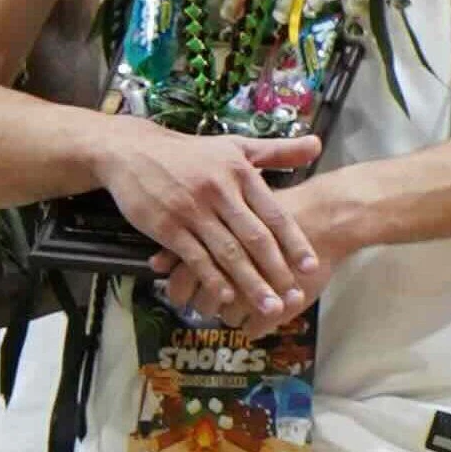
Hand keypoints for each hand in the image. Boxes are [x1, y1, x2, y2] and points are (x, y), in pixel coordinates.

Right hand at [91, 117, 322, 325]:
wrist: (133, 151)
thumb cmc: (190, 153)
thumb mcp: (235, 145)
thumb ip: (277, 151)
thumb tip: (317, 146)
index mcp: (239, 172)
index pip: (273, 213)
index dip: (294, 242)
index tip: (311, 266)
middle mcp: (218, 191)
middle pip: (254, 237)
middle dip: (276, 270)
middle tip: (293, 296)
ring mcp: (191, 210)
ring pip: (227, 252)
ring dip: (250, 282)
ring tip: (268, 306)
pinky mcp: (167, 226)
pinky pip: (195, 257)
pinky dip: (212, 278)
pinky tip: (226, 297)